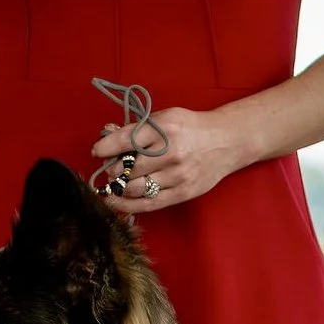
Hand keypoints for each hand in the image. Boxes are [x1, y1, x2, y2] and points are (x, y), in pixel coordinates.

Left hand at [89, 105, 244, 214]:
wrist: (227, 141)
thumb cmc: (192, 128)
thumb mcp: (165, 118)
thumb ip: (138, 129)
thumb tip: (107, 138)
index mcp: (165, 130)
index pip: (125, 141)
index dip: (105, 148)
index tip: (97, 151)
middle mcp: (172, 153)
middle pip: (127, 168)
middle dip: (113, 169)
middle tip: (110, 168)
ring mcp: (178, 175)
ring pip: (134, 188)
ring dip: (118, 187)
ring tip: (115, 183)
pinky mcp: (183, 192)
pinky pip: (148, 204)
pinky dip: (127, 205)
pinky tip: (116, 201)